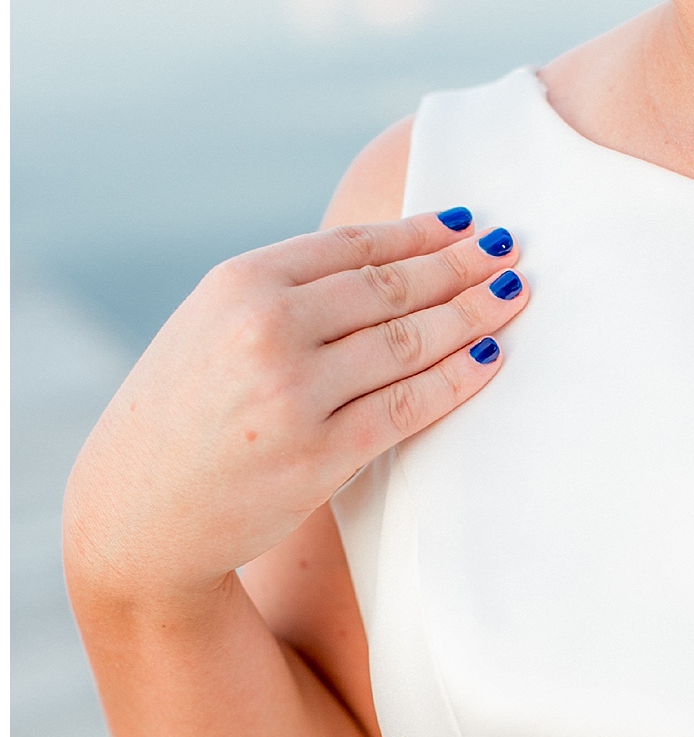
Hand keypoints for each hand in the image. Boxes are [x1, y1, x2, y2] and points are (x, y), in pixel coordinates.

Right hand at [65, 211, 528, 596]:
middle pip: (392, 288)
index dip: (422, 233)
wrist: (136, 512)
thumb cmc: (189, 413)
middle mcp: (267, 328)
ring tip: (514, 295)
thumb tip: (394, 256)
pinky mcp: (321, 454)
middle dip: (461, 266)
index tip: (469, 224)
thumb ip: (288, 292)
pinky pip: (410, 406)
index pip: (355, 248)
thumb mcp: (215, 326)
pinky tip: (493, 357)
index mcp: (240, 284)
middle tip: (511, 250)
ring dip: (474, 315)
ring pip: (410, 342)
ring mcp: (294, 392)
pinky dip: (460, 378)